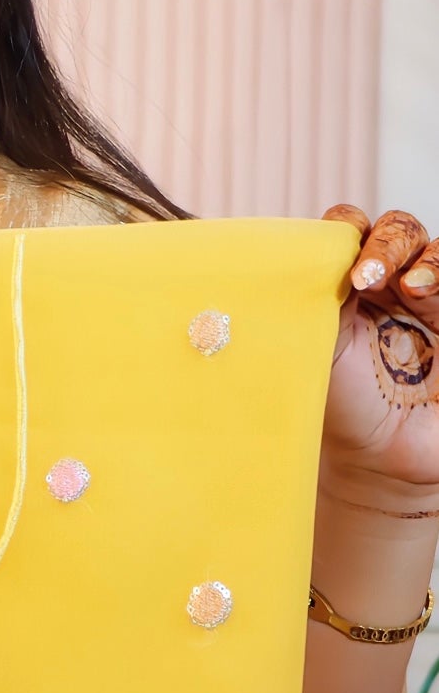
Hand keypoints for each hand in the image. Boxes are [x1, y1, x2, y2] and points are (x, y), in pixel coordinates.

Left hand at [319, 206, 438, 505]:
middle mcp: (388, 284)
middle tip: (364, 275)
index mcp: (344, 282)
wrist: (379, 462)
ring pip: (432, 251)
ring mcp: (428, 302)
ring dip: (420, 258)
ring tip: (405, 285)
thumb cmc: (335, 406)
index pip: (348, 230)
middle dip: (385, 243)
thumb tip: (271, 256)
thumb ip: (302, 299)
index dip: (344, 231)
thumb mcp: (309, 346)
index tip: (330, 259)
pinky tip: (420, 290)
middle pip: (396, 231)